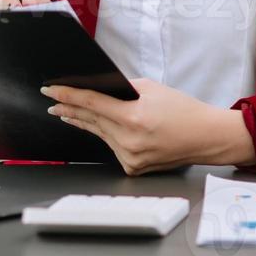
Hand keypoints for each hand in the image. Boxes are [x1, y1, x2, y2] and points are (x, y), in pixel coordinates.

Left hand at [42, 77, 255, 174]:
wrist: (205, 137)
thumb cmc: (183, 110)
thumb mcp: (151, 88)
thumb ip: (123, 88)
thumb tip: (99, 87)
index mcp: (133, 117)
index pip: (91, 104)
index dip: (67, 96)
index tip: (50, 90)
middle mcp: (129, 141)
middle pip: (90, 120)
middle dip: (69, 109)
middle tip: (53, 102)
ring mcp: (130, 158)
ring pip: (99, 135)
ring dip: (83, 123)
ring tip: (67, 113)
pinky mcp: (133, 168)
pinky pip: (113, 148)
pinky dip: (107, 136)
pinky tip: (98, 128)